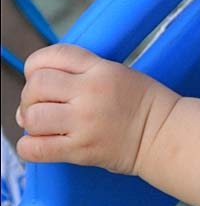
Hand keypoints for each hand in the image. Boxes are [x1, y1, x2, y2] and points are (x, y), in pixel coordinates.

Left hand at [16, 44, 178, 175]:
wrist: (163, 133)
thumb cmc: (143, 103)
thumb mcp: (117, 72)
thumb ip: (79, 74)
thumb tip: (32, 99)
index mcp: (101, 69)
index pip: (53, 56)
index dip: (37, 66)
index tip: (41, 77)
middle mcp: (90, 92)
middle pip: (36, 85)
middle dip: (31, 96)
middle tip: (42, 105)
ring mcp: (85, 122)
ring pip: (32, 117)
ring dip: (31, 121)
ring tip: (44, 125)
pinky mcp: (81, 150)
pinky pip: (36, 148)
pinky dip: (30, 146)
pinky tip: (43, 143)